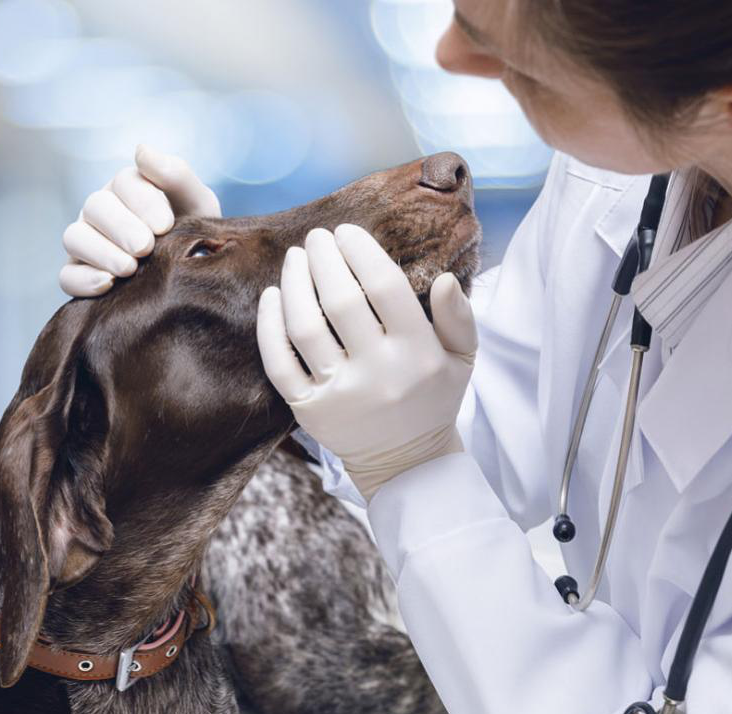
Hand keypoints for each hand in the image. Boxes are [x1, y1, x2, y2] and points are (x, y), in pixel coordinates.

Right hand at [59, 144, 220, 296]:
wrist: (193, 274)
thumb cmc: (193, 232)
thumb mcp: (197, 203)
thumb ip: (175, 175)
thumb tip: (141, 150)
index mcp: (128, 187)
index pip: (125, 182)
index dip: (143, 202)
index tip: (165, 225)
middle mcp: (101, 211)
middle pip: (95, 207)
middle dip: (121, 227)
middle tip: (146, 247)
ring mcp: (87, 242)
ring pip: (74, 238)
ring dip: (101, 252)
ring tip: (130, 268)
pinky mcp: (80, 274)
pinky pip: (67, 276)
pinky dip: (84, 280)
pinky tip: (109, 284)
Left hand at [257, 224, 476, 500]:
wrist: (405, 463)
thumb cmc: (432, 399)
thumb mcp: (462, 360)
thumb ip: (459, 318)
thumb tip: (444, 279)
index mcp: (417, 353)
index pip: (385, 287)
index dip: (361, 252)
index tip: (347, 232)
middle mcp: (377, 372)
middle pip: (341, 300)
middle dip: (324, 259)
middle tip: (316, 237)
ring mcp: (339, 394)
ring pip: (304, 328)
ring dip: (294, 284)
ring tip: (295, 258)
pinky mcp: (308, 411)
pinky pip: (279, 364)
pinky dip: (269, 326)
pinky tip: (272, 297)